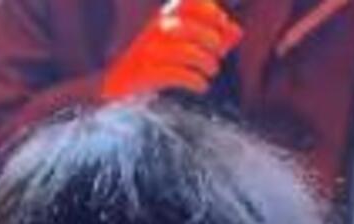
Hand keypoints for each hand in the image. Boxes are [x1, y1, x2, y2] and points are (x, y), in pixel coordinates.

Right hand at [100, 0, 242, 99]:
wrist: (116, 84)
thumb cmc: (156, 62)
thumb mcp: (183, 45)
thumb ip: (211, 37)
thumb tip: (237, 32)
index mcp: (164, 16)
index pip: (190, 2)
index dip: (212, 12)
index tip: (222, 25)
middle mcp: (155, 28)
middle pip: (191, 27)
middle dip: (212, 41)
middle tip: (218, 54)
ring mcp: (148, 50)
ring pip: (186, 51)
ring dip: (207, 62)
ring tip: (211, 71)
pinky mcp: (144, 72)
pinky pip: (177, 74)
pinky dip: (196, 81)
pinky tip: (201, 86)